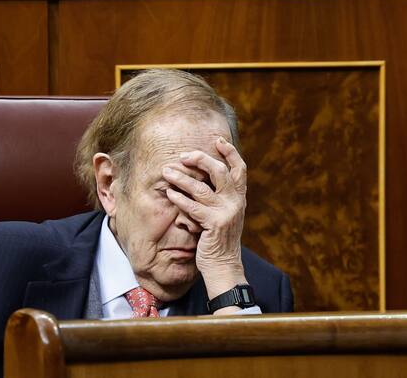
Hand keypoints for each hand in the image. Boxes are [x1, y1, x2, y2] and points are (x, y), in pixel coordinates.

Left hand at [162, 137, 248, 304]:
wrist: (225, 266)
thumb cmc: (220, 240)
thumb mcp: (226, 214)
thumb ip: (221, 197)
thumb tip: (206, 176)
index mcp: (240, 197)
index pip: (240, 168)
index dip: (230, 152)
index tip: (218, 140)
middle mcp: (236, 202)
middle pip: (219, 171)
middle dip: (200, 159)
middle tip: (183, 155)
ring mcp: (226, 212)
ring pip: (201, 187)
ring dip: (181, 177)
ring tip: (166, 171)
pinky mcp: (214, 224)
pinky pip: (193, 207)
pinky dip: (179, 198)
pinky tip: (169, 193)